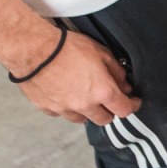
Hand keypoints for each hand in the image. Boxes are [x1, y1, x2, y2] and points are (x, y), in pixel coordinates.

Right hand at [15, 29, 141, 124]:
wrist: (33, 50)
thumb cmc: (66, 48)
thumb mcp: (101, 53)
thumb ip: (116, 71)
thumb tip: (124, 84)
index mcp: (101, 92)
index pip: (124, 110)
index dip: (132, 105)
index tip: (133, 101)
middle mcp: (84, 105)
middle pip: (104, 119)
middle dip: (110, 111)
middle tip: (109, 99)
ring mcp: (64, 109)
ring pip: (82, 119)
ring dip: (88, 111)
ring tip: (86, 96)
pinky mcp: (46, 108)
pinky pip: (61, 114)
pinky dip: (67, 108)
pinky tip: (66, 95)